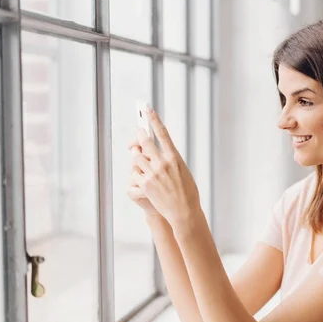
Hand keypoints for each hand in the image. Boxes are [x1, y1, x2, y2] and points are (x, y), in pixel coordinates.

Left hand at [129, 107, 200, 228]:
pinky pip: (135, 172)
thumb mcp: (183, 171)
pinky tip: (143, 176)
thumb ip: (171, 159)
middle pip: (145, 141)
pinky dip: (137, 172)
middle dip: (139, 135)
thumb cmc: (187, 192)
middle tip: (138, 132)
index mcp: (174, 157)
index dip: (153, 119)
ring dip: (136, 154)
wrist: (183, 212)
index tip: (147, 109)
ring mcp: (152, 173)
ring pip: (136, 156)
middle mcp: (162, 162)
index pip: (162, 133)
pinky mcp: (145, 184)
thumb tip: (159, 152)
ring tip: (140, 156)